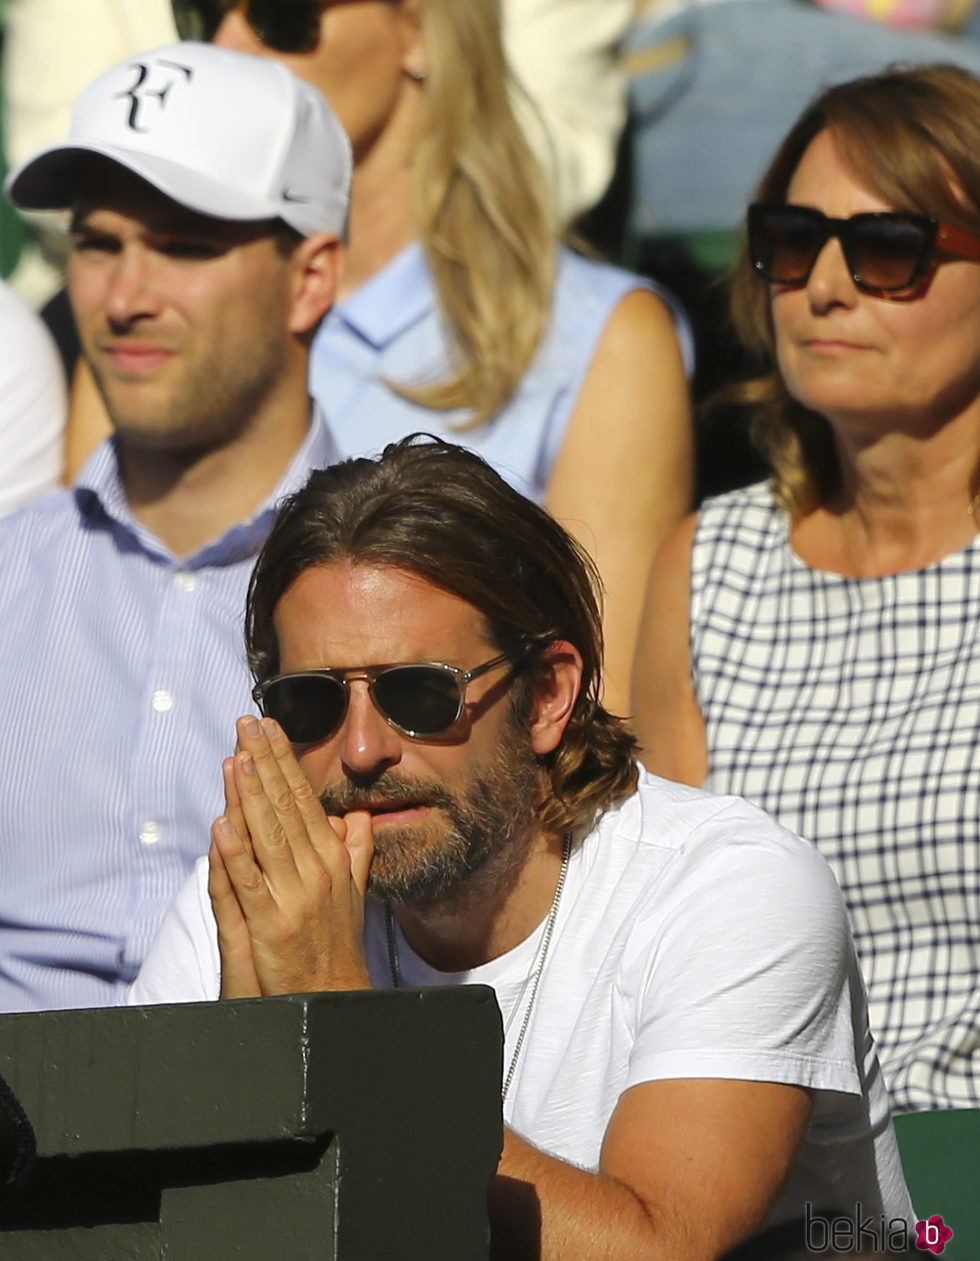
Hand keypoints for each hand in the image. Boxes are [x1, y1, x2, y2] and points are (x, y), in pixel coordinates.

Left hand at [208, 715, 373, 997]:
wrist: (335, 997)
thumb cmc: (338, 944)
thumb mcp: (354, 890)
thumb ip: (354, 850)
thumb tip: (357, 814)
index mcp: (331, 857)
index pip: (304, 797)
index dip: (284, 760)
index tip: (269, 727)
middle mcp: (316, 870)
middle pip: (285, 805)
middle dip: (264, 760)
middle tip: (246, 722)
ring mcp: (293, 896)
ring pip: (267, 834)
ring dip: (249, 793)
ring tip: (235, 756)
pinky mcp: (270, 924)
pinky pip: (248, 881)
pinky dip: (234, 851)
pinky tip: (221, 823)